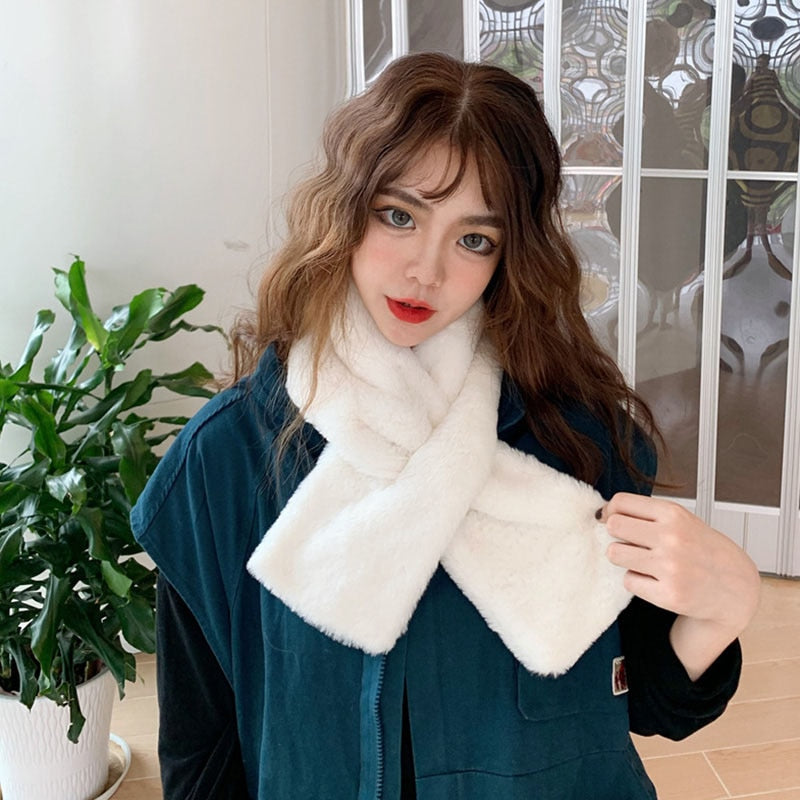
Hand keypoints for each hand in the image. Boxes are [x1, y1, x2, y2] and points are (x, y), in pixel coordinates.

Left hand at [601, 492, 760, 679]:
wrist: (735, 586)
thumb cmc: (702, 549)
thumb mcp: (680, 520)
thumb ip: (645, 514)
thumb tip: (602, 514)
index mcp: (674, 514)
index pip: (621, 502)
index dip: (609, 510)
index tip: (609, 518)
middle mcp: (673, 538)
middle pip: (613, 526)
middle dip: (614, 534)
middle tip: (628, 542)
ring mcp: (671, 567)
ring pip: (614, 553)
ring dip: (623, 558)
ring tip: (642, 561)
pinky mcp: (668, 594)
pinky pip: (628, 581)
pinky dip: (637, 581)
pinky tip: (655, 580)